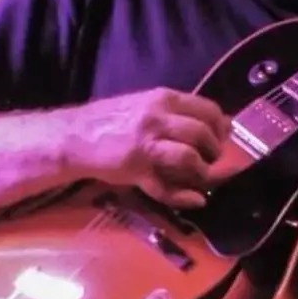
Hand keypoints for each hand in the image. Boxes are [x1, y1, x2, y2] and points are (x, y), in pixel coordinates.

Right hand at [84, 88, 230, 208]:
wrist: (75, 136)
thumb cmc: (114, 119)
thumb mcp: (148, 104)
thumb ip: (180, 111)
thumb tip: (222, 121)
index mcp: (164, 99)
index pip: (208, 109)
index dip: (221, 127)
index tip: (222, 138)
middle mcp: (157, 118)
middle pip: (202, 133)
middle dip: (215, 150)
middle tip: (212, 160)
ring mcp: (146, 144)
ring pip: (188, 157)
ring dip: (202, 171)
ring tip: (201, 176)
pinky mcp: (135, 170)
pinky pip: (165, 187)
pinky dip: (184, 197)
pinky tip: (195, 200)